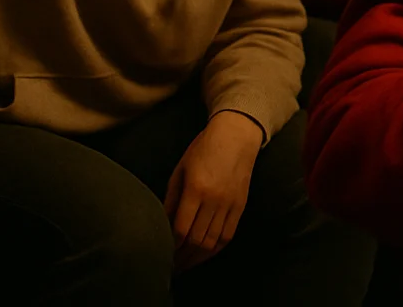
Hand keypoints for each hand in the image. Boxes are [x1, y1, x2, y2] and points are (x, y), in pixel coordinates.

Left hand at [164, 110, 261, 270]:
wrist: (236, 136)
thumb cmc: (203, 150)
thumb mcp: (180, 170)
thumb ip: (171, 200)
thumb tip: (162, 226)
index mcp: (196, 189)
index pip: (181, 229)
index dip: (171, 246)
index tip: (161, 254)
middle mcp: (215, 199)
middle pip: (196, 240)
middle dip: (181, 257)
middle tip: (170, 266)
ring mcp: (230, 204)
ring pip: (212, 242)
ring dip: (196, 258)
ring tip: (184, 265)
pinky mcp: (240, 206)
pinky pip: (227, 236)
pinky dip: (214, 250)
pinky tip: (203, 255)